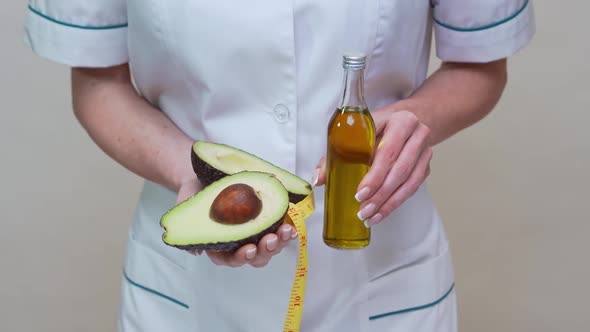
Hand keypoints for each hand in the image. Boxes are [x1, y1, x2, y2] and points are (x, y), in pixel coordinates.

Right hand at [175, 178, 297, 267]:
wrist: (204, 176)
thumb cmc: (195, 194)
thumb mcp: (186, 207)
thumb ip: (187, 227)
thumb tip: (197, 251)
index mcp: (219, 246)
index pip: (229, 259)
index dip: (240, 258)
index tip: (248, 249)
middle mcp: (238, 243)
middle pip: (255, 258)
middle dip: (265, 251)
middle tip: (270, 239)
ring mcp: (254, 233)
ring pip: (270, 247)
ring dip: (280, 242)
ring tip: (286, 231)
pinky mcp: (266, 221)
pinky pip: (278, 231)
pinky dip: (286, 231)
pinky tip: (292, 227)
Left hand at [314, 109, 432, 226]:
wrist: (408, 119)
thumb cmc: (379, 125)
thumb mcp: (359, 129)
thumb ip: (337, 151)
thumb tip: (319, 179)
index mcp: (400, 121)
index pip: (388, 152)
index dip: (375, 176)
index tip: (360, 193)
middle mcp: (417, 135)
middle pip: (400, 170)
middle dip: (380, 194)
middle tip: (363, 210)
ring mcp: (425, 152)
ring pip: (409, 183)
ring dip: (389, 203)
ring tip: (370, 217)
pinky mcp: (426, 167)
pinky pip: (412, 188)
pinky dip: (396, 203)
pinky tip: (381, 213)